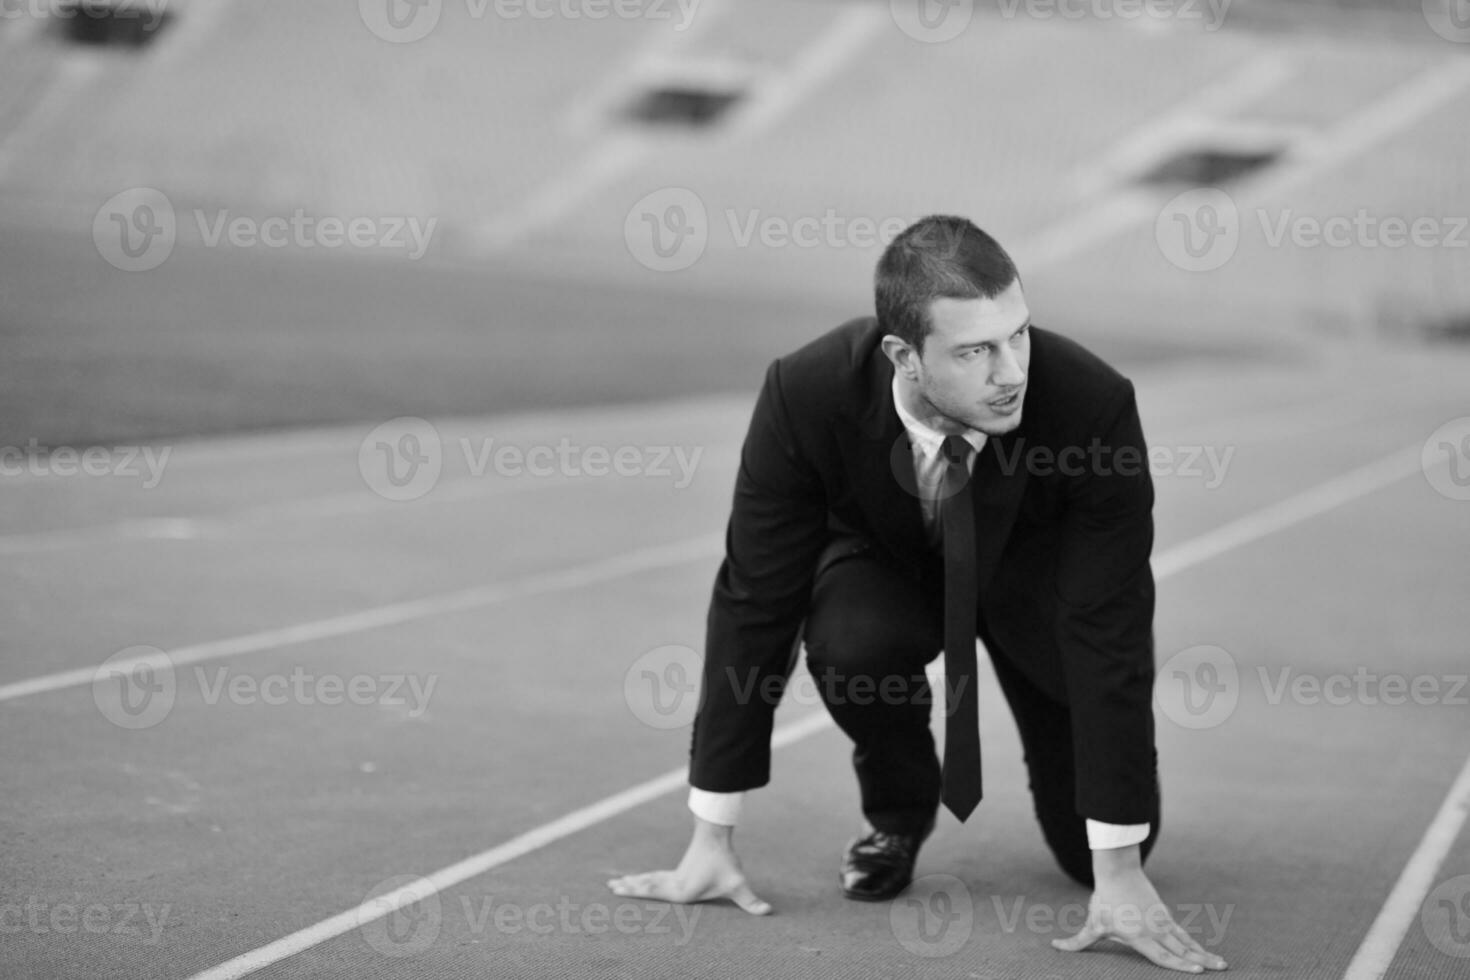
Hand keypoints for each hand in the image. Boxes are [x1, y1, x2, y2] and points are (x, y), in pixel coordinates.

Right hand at [606, 816, 771, 914]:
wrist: (717, 836)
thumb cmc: (726, 862)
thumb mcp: (738, 883)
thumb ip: (750, 901)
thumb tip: (768, 911)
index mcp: (681, 890)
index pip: (654, 892)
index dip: (636, 891)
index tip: (618, 889)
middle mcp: (673, 883)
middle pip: (647, 885)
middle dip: (628, 888)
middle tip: (610, 887)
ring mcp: (673, 876)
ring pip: (648, 880)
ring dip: (633, 883)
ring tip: (615, 883)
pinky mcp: (677, 871)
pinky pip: (655, 878)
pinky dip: (643, 880)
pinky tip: (638, 882)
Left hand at [1052, 848, 1226, 972]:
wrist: (1117, 871)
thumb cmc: (1104, 900)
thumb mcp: (1092, 923)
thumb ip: (1077, 941)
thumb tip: (1055, 947)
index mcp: (1138, 935)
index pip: (1162, 955)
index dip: (1179, 965)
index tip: (1197, 972)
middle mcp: (1154, 930)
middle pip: (1181, 950)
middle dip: (1200, 961)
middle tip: (1222, 970)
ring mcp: (1162, 921)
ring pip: (1185, 941)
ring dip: (1202, 953)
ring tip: (1221, 964)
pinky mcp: (1164, 915)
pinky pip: (1181, 933)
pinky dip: (1193, 943)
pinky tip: (1202, 951)